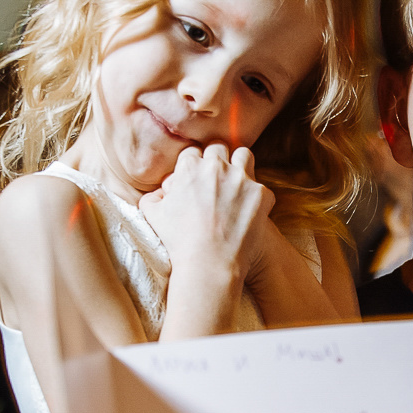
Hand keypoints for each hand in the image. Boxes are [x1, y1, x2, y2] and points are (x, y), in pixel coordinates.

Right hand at [138, 145, 267, 278]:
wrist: (209, 264)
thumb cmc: (178, 243)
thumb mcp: (153, 217)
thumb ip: (151, 197)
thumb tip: (157, 193)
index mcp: (190, 167)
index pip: (194, 151)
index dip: (195, 164)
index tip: (197, 177)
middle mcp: (216, 167)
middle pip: (219, 147)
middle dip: (217, 160)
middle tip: (217, 178)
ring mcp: (241, 178)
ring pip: (244, 155)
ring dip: (240, 165)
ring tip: (237, 183)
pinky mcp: (261, 193)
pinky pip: (260, 186)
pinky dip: (255, 197)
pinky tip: (249, 210)